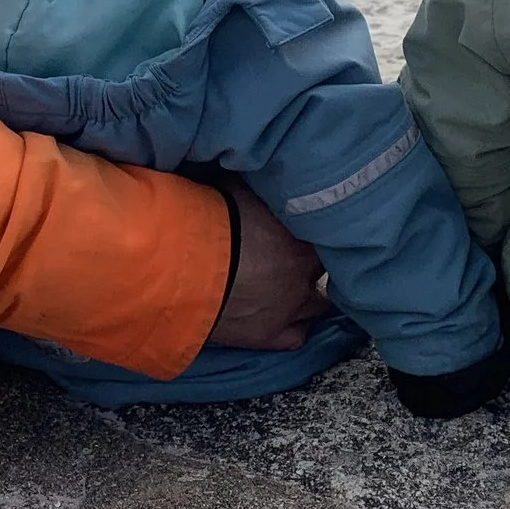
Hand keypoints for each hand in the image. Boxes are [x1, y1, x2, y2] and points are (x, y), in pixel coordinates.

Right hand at [206, 184, 329, 349]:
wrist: (184, 271)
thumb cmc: (210, 223)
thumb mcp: (239, 190)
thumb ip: (259, 188)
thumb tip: (261, 172)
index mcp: (303, 238)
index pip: (325, 233)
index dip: (312, 229)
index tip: (300, 226)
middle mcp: (305, 275)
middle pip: (322, 269)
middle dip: (310, 262)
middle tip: (291, 253)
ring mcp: (290, 309)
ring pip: (318, 304)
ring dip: (307, 293)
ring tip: (290, 285)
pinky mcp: (270, 337)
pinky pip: (297, 336)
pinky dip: (295, 327)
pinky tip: (285, 317)